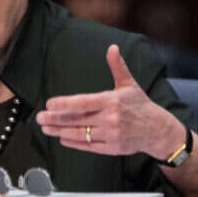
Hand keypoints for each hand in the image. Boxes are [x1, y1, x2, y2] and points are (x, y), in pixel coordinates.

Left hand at [35, 44, 182, 158]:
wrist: (158, 130)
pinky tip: (61, 138)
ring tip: (45, 128)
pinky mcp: (112, 148)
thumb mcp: (129, 84)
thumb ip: (117, 66)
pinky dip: (73, 143)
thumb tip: (112, 47)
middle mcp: (110, 119)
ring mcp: (110, 135)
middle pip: (77, 120)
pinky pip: (88, 146)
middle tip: (39, 118)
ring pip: (80, 134)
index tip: (49, 103)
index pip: (83, 102)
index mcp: (111, 101)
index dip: (64, 103)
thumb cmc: (140, 105)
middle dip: (55, 119)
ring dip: (59, 131)